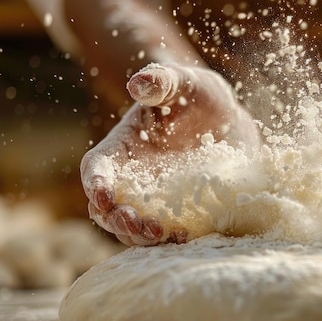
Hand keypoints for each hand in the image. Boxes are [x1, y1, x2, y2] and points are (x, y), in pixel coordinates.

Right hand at [80, 64, 259, 245]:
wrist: (227, 118)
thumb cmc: (196, 95)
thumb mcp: (182, 81)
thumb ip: (162, 81)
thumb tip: (140, 84)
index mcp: (121, 147)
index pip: (95, 168)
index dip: (94, 183)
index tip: (103, 196)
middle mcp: (132, 178)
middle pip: (107, 207)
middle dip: (116, 220)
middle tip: (137, 224)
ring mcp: (154, 198)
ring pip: (133, 227)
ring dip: (141, 236)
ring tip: (163, 234)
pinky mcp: (179, 211)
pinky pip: (167, 232)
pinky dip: (170, 239)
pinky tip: (186, 237)